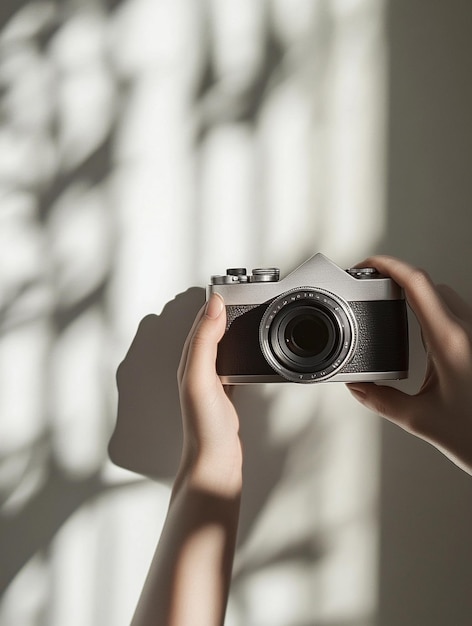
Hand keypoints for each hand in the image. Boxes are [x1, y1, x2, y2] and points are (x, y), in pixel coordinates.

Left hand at [131, 293, 240, 625]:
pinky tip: (243, 350)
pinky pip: (229, 363)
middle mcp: (197, 369)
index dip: (212, 304)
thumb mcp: (202, 377)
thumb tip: (213, 307)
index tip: (226, 287)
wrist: (215, 460)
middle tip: (234, 294)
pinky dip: (236, 350)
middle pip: (208, 331)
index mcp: (190, 361)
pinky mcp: (223, 393)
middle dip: (219, 312)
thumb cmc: (205, 425)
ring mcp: (210, 382)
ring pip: (218, 346)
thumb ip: (206, 341)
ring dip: (227, 328)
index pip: (200, 323)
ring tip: (239, 313)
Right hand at [347, 256, 471, 474]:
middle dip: (399, 279)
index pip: (417, 284)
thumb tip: (358, 387)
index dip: (389, 265)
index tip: (368, 265)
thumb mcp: (421, 420)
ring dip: (418, 295)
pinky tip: (420, 331)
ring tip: (392, 304)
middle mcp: (467, 332)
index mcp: (449, 341)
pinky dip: (432, 312)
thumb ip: (382, 401)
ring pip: (445, 297)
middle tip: (374, 285)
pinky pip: (455, 314)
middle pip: (430, 285)